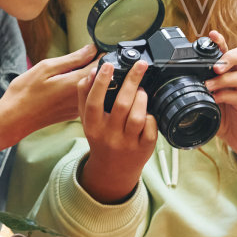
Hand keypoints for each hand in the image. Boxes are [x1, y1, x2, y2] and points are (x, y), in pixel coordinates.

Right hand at [0, 44, 96, 150]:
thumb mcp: (46, 68)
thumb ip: (73, 58)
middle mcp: (82, 98)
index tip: (99, 46)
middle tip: (87, 55)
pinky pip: (86, 96)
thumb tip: (93, 49)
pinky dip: (83, 87)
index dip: (103, 54)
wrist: (13, 120)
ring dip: (91, 76)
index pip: (103, 66)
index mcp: (76, 84)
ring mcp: (79, 108)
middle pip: (102, 77)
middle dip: (99, 64)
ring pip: (95, 88)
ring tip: (75, 68)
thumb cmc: (25, 92)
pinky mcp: (74, 113)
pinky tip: (68, 83)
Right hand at [76, 58, 156, 202]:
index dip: (101, 83)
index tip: (108, 65)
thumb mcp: (86, 120)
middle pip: (122, 105)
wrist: (111, 170)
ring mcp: (128, 144)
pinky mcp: (144, 149)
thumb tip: (92, 72)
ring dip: (142, 98)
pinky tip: (147, 112)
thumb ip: (84, 96)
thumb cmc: (100, 138)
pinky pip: (151, 127)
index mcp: (92, 127)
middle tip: (140, 65)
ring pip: (138, 116)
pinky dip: (151, 116)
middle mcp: (109, 136)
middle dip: (132, 81)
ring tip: (141, 91)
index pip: (94, 102)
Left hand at [205, 30, 236, 163]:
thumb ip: (193, 92)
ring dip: (224, 79)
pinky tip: (215, 100)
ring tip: (208, 86)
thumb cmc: (222, 115)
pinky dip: (226, 96)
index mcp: (227, 73)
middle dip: (230, 56)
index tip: (211, 34)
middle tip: (216, 65)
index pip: (226, 51)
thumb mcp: (205, 101)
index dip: (220, 41)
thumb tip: (167, 90)